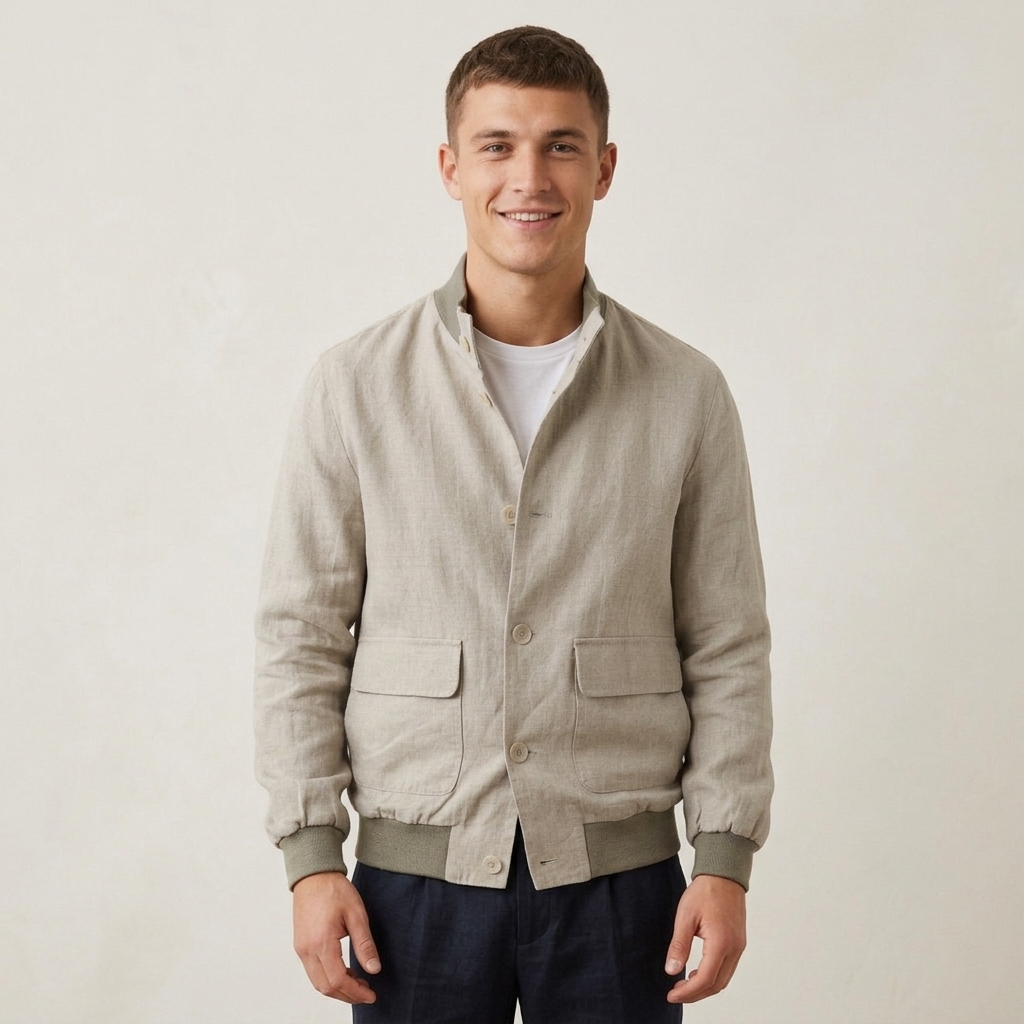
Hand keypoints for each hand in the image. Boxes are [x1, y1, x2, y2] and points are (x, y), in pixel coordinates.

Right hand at [293, 870, 380, 1003]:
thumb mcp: (356, 914)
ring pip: (317, 982)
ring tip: (358, 983)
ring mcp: (301, 949)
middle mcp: (306, 950)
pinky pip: (313, 971)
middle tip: (367, 993)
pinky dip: (328, 978)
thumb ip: (364, 944)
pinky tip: (344, 971)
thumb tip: (374, 969)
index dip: (355, 992)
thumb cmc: (334, 890)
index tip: (371, 995)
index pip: (337, 981)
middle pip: (325, 987)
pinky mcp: (300, 945)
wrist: (313, 875)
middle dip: (347, 995)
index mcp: (321, 943)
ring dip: (337, 988)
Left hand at [664, 874, 745, 1003]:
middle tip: (675, 993)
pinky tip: (698, 972)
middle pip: (717, 985)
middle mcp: (735, 948)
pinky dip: (713, 976)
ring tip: (684, 984)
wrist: (723, 875)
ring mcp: (739, 946)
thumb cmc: (705, 892)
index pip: (705, 979)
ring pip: (724, 979)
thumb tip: (671, 970)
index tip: (671, 995)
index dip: (688, 992)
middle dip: (695, 994)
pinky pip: (728, 969)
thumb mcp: (685, 916)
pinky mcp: (739, 943)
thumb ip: (679, 945)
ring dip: (705, 987)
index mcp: (721, 942)